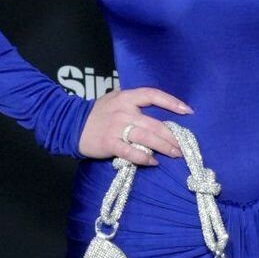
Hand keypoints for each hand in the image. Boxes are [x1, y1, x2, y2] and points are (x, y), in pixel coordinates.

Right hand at [77, 85, 193, 162]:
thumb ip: (132, 101)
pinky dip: (144, 158)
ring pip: (147, 138)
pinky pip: (131, 152)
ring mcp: (116, 127)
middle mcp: (124, 111)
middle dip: (172, 136)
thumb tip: (157, 109)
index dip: (171, 102)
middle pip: (154, 123)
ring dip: (164, 147)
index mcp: (126, 97)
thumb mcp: (113, 99)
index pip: (152, 95)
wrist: (70, 124)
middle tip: (184, 146)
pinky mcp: (110, 143)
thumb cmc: (96, 114)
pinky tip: (153, 162)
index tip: (187, 111)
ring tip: (176, 154)